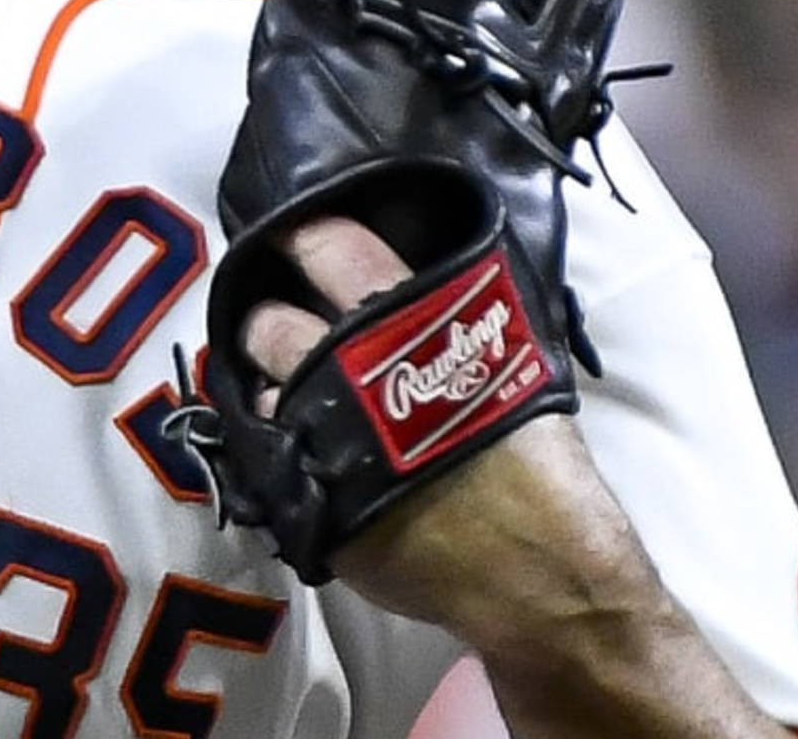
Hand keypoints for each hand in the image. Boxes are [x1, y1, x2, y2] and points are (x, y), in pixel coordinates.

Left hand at [240, 217, 644, 642]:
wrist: (536, 562)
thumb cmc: (537, 457)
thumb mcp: (506, 358)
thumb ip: (448, 321)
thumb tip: (415, 296)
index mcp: (402, 320)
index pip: (332, 246)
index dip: (304, 235)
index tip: (291, 235)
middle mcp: (344, 368)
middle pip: (270, 325)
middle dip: (264, 324)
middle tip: (277, 331)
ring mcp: (317, 436)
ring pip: (260, 395)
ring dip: (269, 394)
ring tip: (291, 403)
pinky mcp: (306, 502)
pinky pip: (269, 464)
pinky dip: (280, 455)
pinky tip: (305, 459)